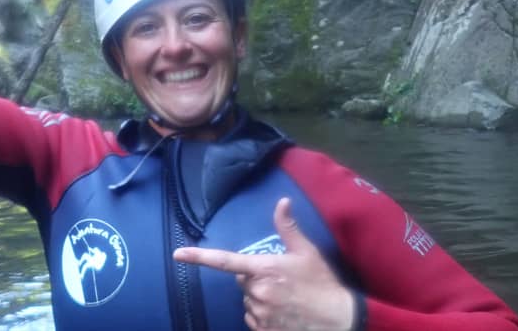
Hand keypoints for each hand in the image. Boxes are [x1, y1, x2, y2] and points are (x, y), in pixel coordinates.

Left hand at [173, 198, 354, 330]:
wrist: (339, 319)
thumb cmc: (322, 283)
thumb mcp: (307, 252)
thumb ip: (288, 227)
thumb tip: (282, 201)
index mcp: (264, 269)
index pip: (225, 261)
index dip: (199, 257)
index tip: (178, 254)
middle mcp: (258, 291)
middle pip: (242, 281)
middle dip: (255, 279)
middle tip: (280, 280)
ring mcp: (260, 313)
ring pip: (248, 301)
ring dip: (260, 298)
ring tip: (285, 298)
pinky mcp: (265, 330)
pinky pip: (253, 320)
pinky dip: (263, 316)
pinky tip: (283, 313)